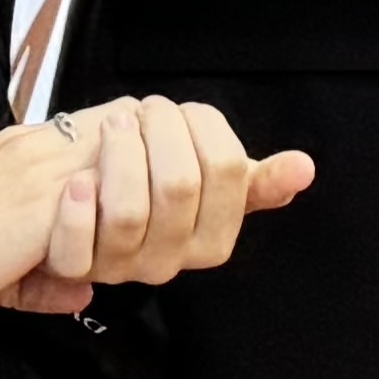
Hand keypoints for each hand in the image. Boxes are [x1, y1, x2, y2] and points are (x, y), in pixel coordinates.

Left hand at [44, 96, 318, 288]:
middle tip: (145, 110)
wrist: (76, 203)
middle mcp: (170, 260)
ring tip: (113, 125)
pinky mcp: (74, 269)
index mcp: (212, 238)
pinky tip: (77, 180)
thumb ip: (253, 179)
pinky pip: (76, 252)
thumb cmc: (146, 183)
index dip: (204, 128)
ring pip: (129, 213)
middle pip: (179, 186)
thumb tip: (304, 167)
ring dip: (120, 155)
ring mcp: (120, 267)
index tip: (183, 112)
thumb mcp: (203, 179)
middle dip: (161, 131)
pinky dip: (77, 209)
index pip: (226, 171)